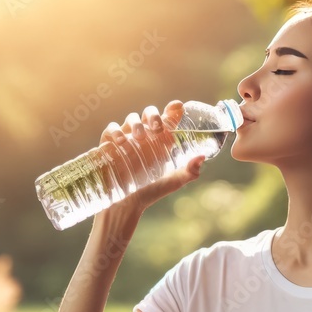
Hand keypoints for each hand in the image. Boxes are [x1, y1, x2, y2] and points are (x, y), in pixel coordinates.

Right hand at [96, 100, 204, 219]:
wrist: (127, 204)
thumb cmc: (151, 191)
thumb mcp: (173, 181)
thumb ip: (189, 171)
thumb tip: (201, 157)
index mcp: (161, 139)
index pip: (168, 117)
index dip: (173, 109)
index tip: (177, 107)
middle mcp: (145, 135)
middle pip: (149, 113)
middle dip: (153, 115)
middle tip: (157, 128)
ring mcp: (127, 137)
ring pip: (131, 118)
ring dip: (137, 123)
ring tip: (140, 138)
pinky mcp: (109, 144)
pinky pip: (111, 129)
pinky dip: (116, 131)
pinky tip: (121, 141)